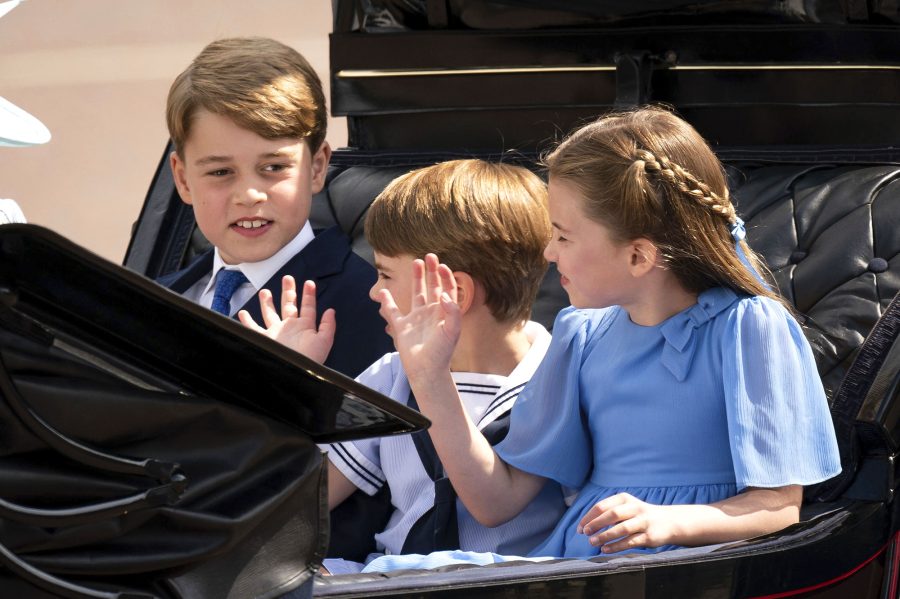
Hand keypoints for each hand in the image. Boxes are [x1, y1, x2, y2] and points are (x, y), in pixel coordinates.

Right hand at [238, 275, 334, 363]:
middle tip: (287, 278)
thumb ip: (328, 325)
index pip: (308, 307)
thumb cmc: (310, 360)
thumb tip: (331, 310)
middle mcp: (290, 328)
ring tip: (265, 291)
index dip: (309, 295)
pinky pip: (254, 329)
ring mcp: (276, 333)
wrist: (293, 374)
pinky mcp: (265, 339)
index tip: (310, 283)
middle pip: (288, 305)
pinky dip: (247, 322)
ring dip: (268, 302)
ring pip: (270, 313)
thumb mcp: (324, 341)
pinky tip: (243, 314)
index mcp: (305, 327)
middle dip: (288, 292)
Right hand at [376, 253, 460, 379]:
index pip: (447, 289)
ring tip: (416, 263)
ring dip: (416, 279)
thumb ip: (453, 312)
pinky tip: (383, 292)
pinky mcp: (402, 327)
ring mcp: (416, 319)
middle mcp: (431, 313)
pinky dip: (387, 302)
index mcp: (444, 313)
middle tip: (430, 256)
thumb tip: (445, 295)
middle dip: (432, 272)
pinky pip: (393, 311)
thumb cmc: (442, 352)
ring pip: (416, 294)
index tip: (442, 265)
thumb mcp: (452, 331)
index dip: (446, 277)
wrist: (427, 370)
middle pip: (432, 287)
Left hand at [577, 493, 677, 552]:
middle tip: (585, 533)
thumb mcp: (626, 508)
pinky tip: (605, 549)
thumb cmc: (640, 516)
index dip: (589, 517)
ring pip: (621, 529)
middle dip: (596, 524)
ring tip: (593, 542)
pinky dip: (616, 546)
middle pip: (612, 515)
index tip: (580, 528)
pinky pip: (630, 541)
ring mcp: (643, 522)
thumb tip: (586, 524)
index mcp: (625, 499)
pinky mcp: (649, 536)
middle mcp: (635, 508)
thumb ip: (609, 513)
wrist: (669, 522)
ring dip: (605, 536)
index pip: (602, 506)